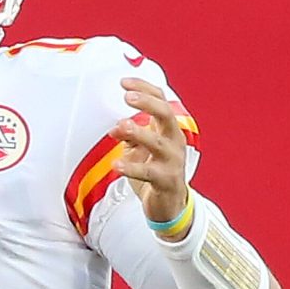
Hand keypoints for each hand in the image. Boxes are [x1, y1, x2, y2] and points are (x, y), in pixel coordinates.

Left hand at [110, 76, 192, 228]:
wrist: (169, 206)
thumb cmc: (155, 172)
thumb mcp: (140, 150)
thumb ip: (130, 135)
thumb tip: (115, 127)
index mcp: (168, 129)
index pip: (161, 100)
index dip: (144, 89)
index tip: (124, 82)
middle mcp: (174, 141)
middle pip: (166, 114)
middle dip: (147, 103)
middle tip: (128, 97)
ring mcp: (172, 161)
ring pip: (157, 142)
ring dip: (138, 132)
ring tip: (119, 127)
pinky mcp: (166, 181)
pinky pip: (149, 172)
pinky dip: (132, 167)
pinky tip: (117, 164)